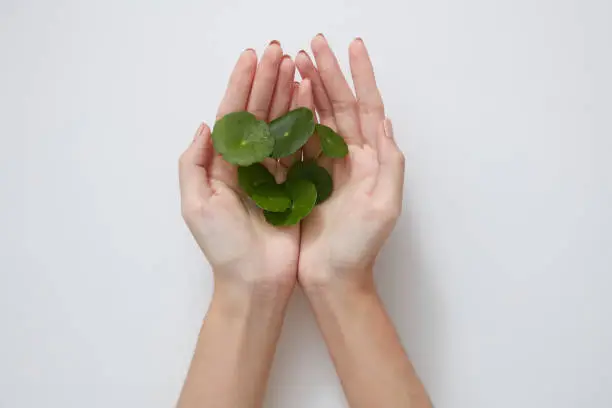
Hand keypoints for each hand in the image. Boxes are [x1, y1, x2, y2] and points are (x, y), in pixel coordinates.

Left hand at [179, 43, 312, 291]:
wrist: (256, 281)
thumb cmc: (224, 247)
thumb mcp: (196, 204)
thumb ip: (194, 163)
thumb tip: (205, 125)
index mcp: (221, 164)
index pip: (231, 115)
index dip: (241, 85)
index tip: (253, 58)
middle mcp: (245, 163)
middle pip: (256, 113)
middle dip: (266, 81)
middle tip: (279, 52)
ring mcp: (271, 173)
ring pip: (279, 125)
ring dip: (286, 95)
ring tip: (297, 66)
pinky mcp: (293, 185)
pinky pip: (298, 148)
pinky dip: (304, 123)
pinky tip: (309, 100)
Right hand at [295, 35, 404, 288]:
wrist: (333, 278)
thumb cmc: (359, 246)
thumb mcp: (384, 207)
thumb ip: (389, 164)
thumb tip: (386, 122)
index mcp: (372, 159)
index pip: (368, 108)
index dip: (361, 76)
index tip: (352, 46)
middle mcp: (351, 157)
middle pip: (340, 105)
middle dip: (329, 73)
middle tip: (312, 44)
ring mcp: (326, 165)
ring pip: (317, 118)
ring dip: (308, 88)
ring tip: (294, 62)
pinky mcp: (305, 177)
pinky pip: (298, 141)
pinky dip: (291, 118)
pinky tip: (283, 99)